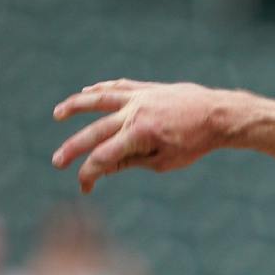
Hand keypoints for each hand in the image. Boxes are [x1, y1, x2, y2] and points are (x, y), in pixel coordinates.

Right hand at [50, 80, 230, 193]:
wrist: (218, 114)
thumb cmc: (195, 143)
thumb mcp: (165, 161)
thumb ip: (132, 162)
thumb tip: (103, 166)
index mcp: (138, 134)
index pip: (104, 157)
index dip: (90, 174)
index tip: (85, 188)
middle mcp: (134, 113)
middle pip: (94, 132)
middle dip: (73, 149)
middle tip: (57, 162)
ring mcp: (138, 97)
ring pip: (98, 99)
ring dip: (75, 106)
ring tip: (57, 114)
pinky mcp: (146, 89)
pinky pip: (117, 87)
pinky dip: (101, 89)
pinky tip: (87, 92)